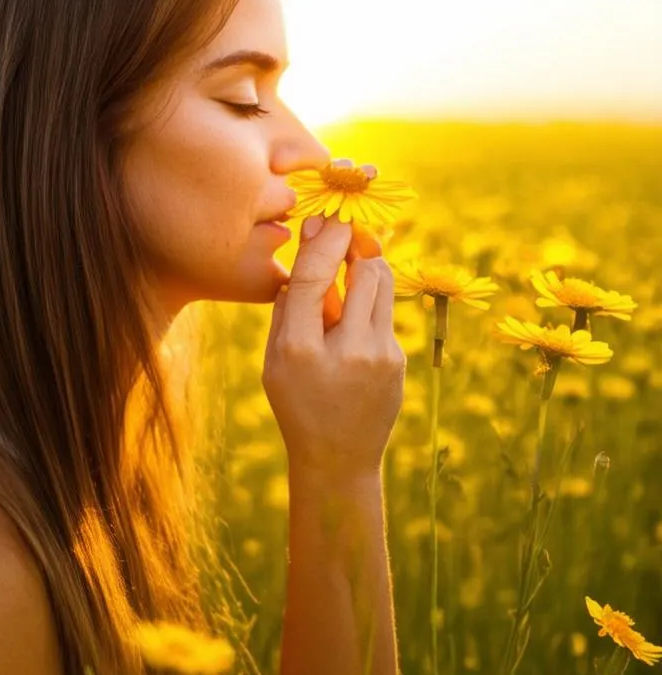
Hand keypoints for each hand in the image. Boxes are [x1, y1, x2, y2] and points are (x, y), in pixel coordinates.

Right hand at [262, 214, 406, 479]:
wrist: (337, 458)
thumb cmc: (296, 401)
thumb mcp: (275, 357)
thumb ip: (288, 306)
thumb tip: (310, 250)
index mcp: (300, 351)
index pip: (314, 277)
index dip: (323, 239)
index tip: (326, 217)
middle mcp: (346, 351)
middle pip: (365, 271)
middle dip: (356, 245)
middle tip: (345, 232)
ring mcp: (380, 357)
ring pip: (384, 285)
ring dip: (368, 267)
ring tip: (350, 266)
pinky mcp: (399, 361)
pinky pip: (384, 312)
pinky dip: (368, 303)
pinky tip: (352, 318)